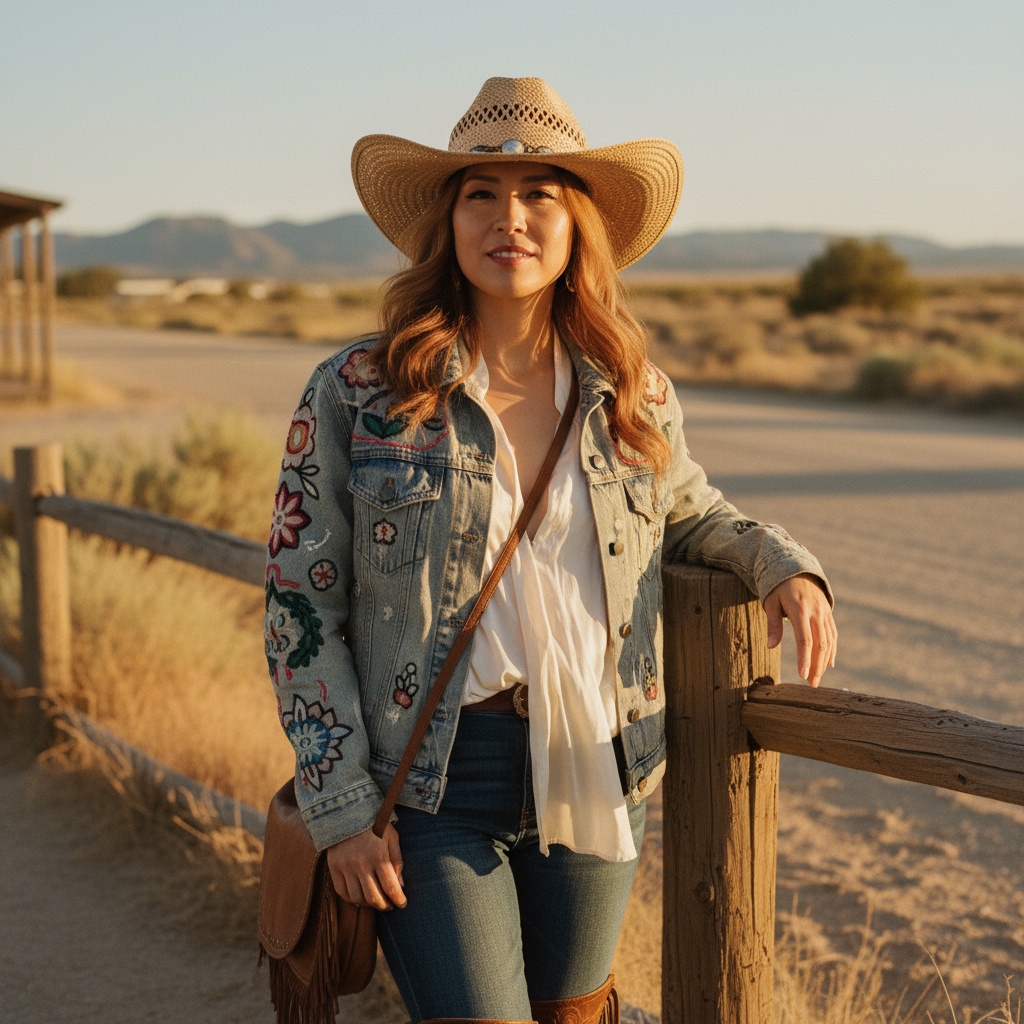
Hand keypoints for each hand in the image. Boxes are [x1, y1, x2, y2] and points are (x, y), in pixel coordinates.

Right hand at [326, 823, 405, 910]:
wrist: (346, 811)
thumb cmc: (374, 824)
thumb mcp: (391, 836)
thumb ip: (397, 860)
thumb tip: (401, 885)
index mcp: (378, 856)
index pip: (390, 887)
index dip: (398, 900)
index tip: (403, 904)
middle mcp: (361, 864)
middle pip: (373, 898)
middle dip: (385, 906)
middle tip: (390, 905)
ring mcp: (345, 867)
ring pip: (357, 898)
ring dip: (368, 904)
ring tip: (375, 900)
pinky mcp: (334, 868)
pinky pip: (342, 892)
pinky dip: (352, 899)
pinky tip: (359, 896)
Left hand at [764, 573, 836, 687]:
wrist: (797, 568)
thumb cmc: (778, 587)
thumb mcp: (770, 601)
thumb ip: (773, 624)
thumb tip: (771, 646)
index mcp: (800, 609)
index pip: (804, 639)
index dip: (804, 658)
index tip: (802, 675)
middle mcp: (816, 612)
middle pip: (820, 644)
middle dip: (816, 666)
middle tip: (811, 684)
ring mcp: (825, 612)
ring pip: (829, 641)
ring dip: (824, 662)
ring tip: (817, 679)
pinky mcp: (828, 613)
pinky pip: (832, 634)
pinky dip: (832, 650)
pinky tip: (828, 663)